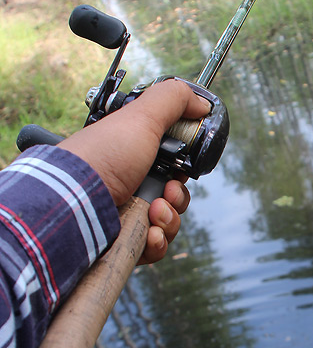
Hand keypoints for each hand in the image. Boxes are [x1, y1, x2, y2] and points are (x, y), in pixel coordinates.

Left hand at [58, 79, 210, 262]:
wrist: (75, 199)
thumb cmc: (103, 156)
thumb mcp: (141, 116)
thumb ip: (174, 100)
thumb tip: (202, 104)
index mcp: (133, 158)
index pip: (171, 169)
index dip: (182, 172)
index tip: (181, 170)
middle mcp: (129, 186)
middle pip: (174, 197)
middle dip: (177, 197)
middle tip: (167, 191)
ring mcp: (125, 214)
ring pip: (168, 223)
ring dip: (169, 218)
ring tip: (154, 212)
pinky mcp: (123, 240)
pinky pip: (155, 246)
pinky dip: (157, 240)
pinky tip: (148, 232)